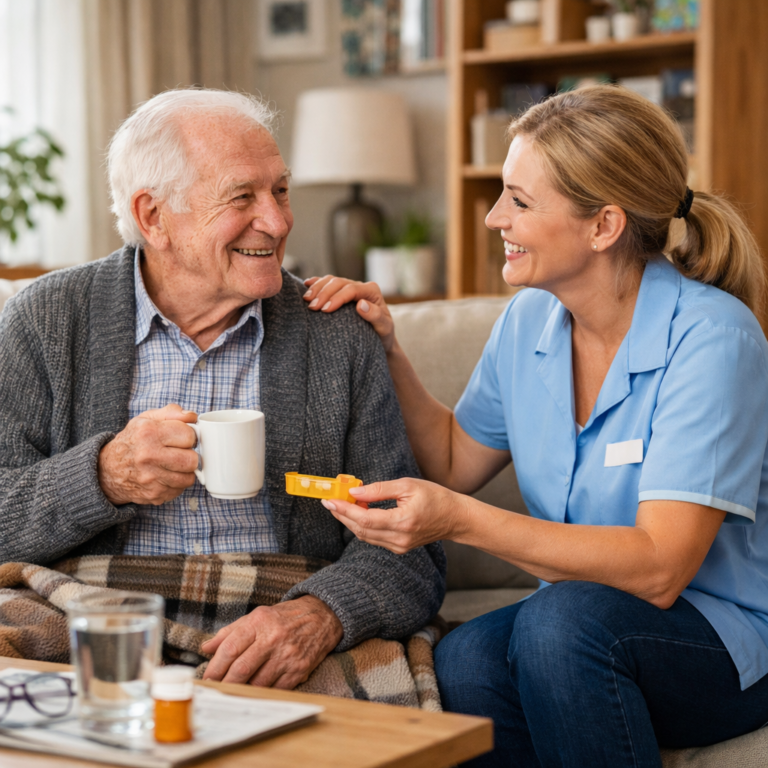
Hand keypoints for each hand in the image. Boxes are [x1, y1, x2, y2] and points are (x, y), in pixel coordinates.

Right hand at [98, 404, 198, 505]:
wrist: (108, 470)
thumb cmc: (133, 442)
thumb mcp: (147, 419)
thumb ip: (172, 412)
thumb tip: (192, 417)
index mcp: (148, 433)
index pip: (189, 435)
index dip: (189, 436)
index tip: (182, 438)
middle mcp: (148, 456)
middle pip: (192, 459)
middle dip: (190, 455)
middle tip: (180, 452)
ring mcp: (151, 478)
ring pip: (189, 477)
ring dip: (185, 471)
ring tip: (173, 464)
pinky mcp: (154, 494)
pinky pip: (180, 489)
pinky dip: (177, 483)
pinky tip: (165, 475)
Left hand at [201, 595, 342, 687]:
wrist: (321, 617)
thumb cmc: (284, 617)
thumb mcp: (257, 616)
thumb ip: (230, 632)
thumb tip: (206, 648)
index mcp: (260, 622)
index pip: (230, 648)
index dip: (215, 667)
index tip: (207, 678)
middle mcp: (273, 638)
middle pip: (242, 668)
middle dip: (225, 683)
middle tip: (216, 690)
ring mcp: (287, 655)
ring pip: (257, 683)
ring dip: (242, 690)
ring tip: (233, 691)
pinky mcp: (299, 669)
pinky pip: (274, 689)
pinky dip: (262, 692)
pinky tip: (255, 690)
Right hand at [303, 275, 395, 351]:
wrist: (381, 339)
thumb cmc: (384, 335)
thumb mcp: (384, 328)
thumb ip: (375, 316)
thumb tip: (360, 304)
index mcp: (372, 291)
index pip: (351, 289)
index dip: (337, 297)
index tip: (325, 310)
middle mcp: (361, 286)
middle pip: (339, 282)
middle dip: (324, 293)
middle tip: (312, 307)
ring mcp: (350, 287)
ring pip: (331, 280)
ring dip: (317, 288)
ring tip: (306, 299)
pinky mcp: (342, 292)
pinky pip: (327, 283)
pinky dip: (316, 283)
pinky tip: (306, 285)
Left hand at [322, 478, 468, 553]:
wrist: (454, 518)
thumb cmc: (434, 497)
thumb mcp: (407, 485)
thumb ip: (379, 489)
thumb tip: (354, 492)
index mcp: (403, 521)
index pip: (365, 519)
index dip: (344, 510)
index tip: (330, 500)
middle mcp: (400, 538)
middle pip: (361, 530)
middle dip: (342, 515)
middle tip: (330, 501)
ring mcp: (399, 546)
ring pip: (365, 536)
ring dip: (350, 521)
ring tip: (341, 504)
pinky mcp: (399, 548)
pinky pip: (374, 538)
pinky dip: (362, 526)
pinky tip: (358, 513)